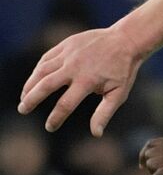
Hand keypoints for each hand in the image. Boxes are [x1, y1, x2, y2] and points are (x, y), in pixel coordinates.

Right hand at [18, 27, 144, 136]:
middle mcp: (75, 66)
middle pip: (45, 86)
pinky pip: (46, 58)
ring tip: (24, 97)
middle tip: (22, 110)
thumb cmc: (123, 70)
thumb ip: (104, 113)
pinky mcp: (66, 44)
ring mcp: (69, 54)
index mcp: (88, 81)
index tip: (50, 127)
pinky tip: (34, 80)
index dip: (55, 118)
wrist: (127, 40)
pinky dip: (38, 70)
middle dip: (31, 100)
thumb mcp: (119, 93)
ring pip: (41, 71)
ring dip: (30, 84)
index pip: (65, 104)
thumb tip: (96, 134)